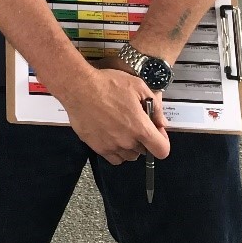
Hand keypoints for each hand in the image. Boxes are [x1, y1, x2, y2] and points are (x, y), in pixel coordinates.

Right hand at [54, 60, 169, 164]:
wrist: (79, 87)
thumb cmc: (107, 84)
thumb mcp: (138, 86)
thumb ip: (155, 107)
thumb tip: (161, 122)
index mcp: (140, 127)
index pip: (162, 150)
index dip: (162, 141)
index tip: (156, 132)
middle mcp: (127, 141)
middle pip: (144, 151)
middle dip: (143, 139)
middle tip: (134, 123)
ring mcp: (111, 146)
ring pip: (129, 156)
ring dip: (130, 146)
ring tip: (122, 130)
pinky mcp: (97, 147)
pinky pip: (113, 158)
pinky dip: (116, 151)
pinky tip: (112, 136)